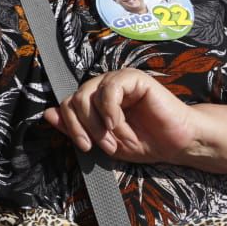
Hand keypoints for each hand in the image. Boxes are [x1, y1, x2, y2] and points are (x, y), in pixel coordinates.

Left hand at [44, 68, 198, 163]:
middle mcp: (102, 86)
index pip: (67, 105)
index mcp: (94, 100)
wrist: (179, 143)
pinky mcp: (132, 78)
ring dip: (97, 122)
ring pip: (88, 94)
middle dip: (85, 126)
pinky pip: (109, 88)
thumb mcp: (105, 141)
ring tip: (113, 139)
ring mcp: (117, 80)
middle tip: (105, 145)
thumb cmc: (145, 142)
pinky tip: (117, 123)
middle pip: (74, 99)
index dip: (70, 126)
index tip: (85, 147)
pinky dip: (109, 109)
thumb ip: (76, 127)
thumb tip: (47, 113)